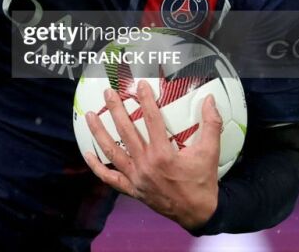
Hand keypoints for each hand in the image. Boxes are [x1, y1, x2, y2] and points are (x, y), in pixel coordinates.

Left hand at [82, 80, 221, 229]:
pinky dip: (96, 166)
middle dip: (116, 109)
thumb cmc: (202, 181)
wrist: (198, 213)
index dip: (146, 100)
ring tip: (90, 115)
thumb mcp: (210, 152)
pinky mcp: (131, 189)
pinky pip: (109, 178)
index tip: (140, 85)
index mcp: (164, 154)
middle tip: (109, 92)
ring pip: (111, 151)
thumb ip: (211, 125)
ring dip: (99, 132)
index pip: (152, 120)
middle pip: (126, 131)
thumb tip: (211, 100)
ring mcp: (135, 177)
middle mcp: (145, 164)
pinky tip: (86, 153)